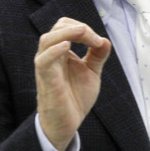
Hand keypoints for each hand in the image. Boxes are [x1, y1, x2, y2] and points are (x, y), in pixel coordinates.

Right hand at [35, 17, 111, 150]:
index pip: (67, 27)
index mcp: (61, 51)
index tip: (99, 43)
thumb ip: (98, 56)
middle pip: (58, 27)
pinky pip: (44, 61)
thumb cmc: (75, 98)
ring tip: (83, 33)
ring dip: (67, 32)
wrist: (67, 124)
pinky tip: (66, 46)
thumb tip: (105, 40)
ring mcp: (47, 66)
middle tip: (95, 41)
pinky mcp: (45, 79)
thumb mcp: (92, 73)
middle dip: (79, 28)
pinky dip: (54, 51)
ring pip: (47, 40)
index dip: (85, 29)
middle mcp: (51, 55)